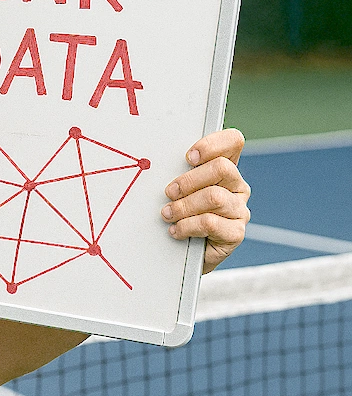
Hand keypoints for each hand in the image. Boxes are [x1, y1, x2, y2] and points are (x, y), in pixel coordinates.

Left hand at [161, 129, 249, 272]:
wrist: (184, 253)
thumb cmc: (180, 213)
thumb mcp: (178, 188)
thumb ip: (177, 171)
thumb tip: (157, 162)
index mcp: (224, 168)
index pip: (233, 142)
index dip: (212, 145)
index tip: (189, 157)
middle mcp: (236, 186)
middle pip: (222, 168)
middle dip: (189, 179)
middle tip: (169, 192)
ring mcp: (239, 209)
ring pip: (215, 197)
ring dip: (184, 205)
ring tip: (168, 213)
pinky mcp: (236, 233)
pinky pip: (211, 223)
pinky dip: (188, 225)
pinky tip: (176, 230)